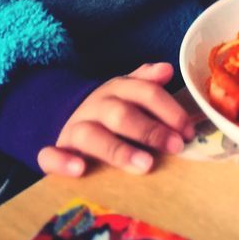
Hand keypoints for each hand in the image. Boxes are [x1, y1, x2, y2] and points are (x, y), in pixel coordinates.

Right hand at [37, 62, 195, 176]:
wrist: (72, 120)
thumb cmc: (113, 115)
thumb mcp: (130, 95)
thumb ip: (148, 84)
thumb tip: (167, 69)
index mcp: (117, 91)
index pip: (144, 93)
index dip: (169, 110)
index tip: (188, 131)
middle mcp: (95, 106)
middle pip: (121, 114)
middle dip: (150, 130)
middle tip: (175, 147)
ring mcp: (74, 128)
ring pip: (91, 135)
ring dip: (118, 149)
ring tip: (144, 165)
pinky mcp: (56, 150)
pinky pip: (50, 154)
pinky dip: (62, 161)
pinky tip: (80, 170)